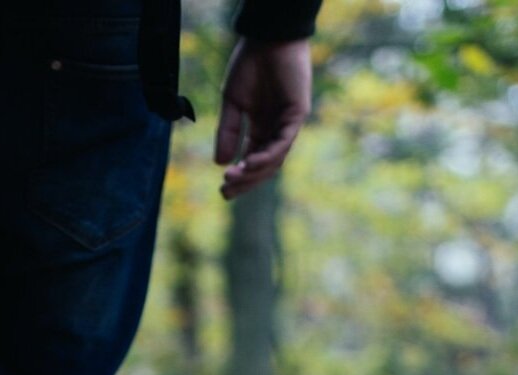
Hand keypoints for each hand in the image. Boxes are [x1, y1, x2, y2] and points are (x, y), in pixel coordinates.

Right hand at [214, 37, 311, 199]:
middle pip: (264, 166)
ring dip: (254, 171)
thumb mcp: (232, 102)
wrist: (267, 39)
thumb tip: (220, 162)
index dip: (239, 176)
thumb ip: (228, 131)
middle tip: (225, 192)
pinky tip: (250, 162)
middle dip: (245, 181)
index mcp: (261, 127)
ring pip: (274, 158)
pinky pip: (283, 141)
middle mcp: (276, 129)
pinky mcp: (297, 114)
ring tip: (233, 177)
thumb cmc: (250, 65)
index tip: (222, 190)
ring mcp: (288, 123)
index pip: (252, 159)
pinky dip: (268, 155)